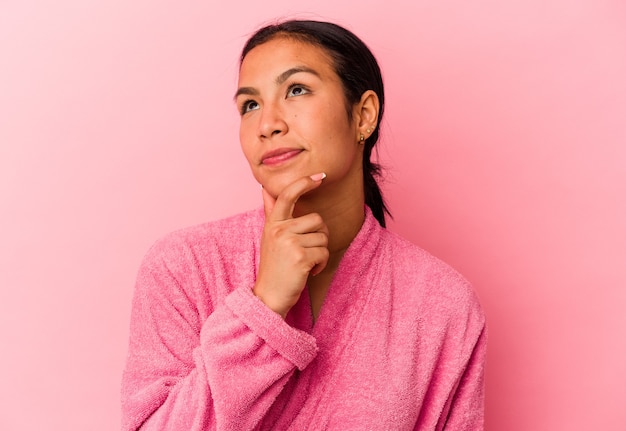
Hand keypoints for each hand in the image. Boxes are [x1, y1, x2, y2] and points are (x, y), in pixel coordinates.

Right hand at [253, 173, 328, 317]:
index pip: (288, 195)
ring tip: (304, 263)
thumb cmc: (273, 267)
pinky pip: (324, 253)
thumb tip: (265, 188)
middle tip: (306, 251)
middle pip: (317, 220)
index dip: (304, 183)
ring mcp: (289, 243)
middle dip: (319, 236)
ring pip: (323, 237)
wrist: (267, 297)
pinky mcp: (300, 257)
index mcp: (272, 223)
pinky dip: (321, 264)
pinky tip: (308, 271)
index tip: (319, 176)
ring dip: (320, 253)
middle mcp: (279, 230)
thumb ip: (270, 212)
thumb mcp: (269, 236)